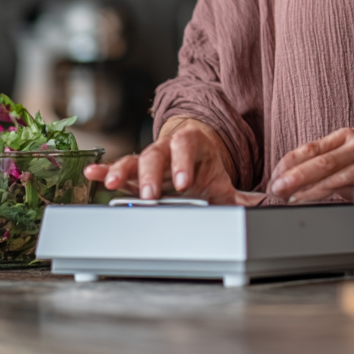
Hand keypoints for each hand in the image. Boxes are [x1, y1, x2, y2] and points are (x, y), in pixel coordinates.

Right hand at [84, 118, 258, 205]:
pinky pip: (117, 167)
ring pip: (134, 160)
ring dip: (121, 172)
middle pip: (156, 154)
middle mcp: (166, 147)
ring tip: (108, 184)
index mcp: (191, 144)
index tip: (184, 183)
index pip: (187, 148)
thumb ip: (238, 197)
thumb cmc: (204, 167)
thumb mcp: (221, 180)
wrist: (191, 148)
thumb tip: (263, 209)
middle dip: (151, 174)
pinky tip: (91, 174)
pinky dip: (103, 170)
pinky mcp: (133, 169)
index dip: (183, 163)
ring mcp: (148, 157)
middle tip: (151, 194)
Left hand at [268, 128, 353, 203]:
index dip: (288, 163)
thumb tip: (296, 188)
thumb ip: (330, 178)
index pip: (309, 148)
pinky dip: (327, 189)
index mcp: (346, 137)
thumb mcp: (353, 175)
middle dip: (291, 174)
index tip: (273, 178)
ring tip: (287, 195)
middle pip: (316, 157)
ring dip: (304, 184)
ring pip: (330, 167)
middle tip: (273, 188)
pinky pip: (350, 178)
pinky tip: (312, 197)